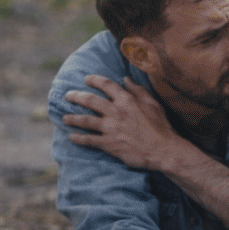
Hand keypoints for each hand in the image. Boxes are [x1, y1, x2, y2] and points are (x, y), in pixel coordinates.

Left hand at [62, 75, 186, 169]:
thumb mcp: (153, 104)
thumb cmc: (161, 127)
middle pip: (89, 100)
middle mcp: (115, 112)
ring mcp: (110, 128)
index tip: (86, 79)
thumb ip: (139, 90)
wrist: (163, 150)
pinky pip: (88, 139)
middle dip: (76, 96)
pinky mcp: (109, 144)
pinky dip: (78, 138)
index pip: (105, 85)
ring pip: (85, 120)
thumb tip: (126, 79)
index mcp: (126, 100)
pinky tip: (71, 137)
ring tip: (64, 118)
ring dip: (72, 118)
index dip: (94, 80)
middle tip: (68, 96)